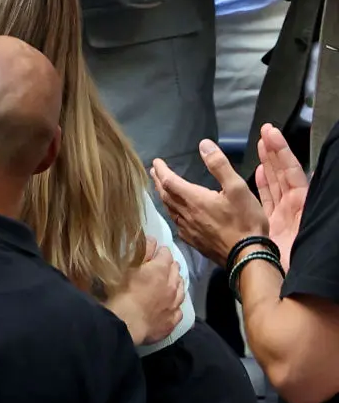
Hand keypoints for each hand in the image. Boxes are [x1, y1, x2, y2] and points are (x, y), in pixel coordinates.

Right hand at [108, 238, 184, 345]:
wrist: (126, 323)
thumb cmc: (122, 291)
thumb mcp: (128, 267)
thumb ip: (143, 252)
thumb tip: (153, 240)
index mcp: (160, 270)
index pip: (166, 255)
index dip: (161, 251)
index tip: (157, 250)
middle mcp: (172, 286)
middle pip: (176, 272)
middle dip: (171, 267)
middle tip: (164, 265)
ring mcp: (174, 305)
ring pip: (181, 291)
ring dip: (177, 284)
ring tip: (172, 282)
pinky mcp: (171, 322)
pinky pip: (178, 311)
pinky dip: (176, 305)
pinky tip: (172, 306)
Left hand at [151, 140, 268, 266]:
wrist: (247, 257)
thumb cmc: (245, 221)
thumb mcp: (237, 188)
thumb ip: (219, 165)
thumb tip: (203, 145)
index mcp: (194, 199)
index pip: (169, 181)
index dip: (161, 170)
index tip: (156, 162)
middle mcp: (186, 214)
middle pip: (166, 195)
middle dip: (159, 182)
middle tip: (154, 172)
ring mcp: (188, 229)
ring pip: (170, 210)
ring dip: (164, 196)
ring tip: (161, 189)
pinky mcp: (193, 241)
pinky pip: (177, 223)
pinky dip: (172, 212)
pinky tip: (176, 214)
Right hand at [254, 124, 307, 269]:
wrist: (283, 284)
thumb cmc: (295, 257)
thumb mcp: (304, 223)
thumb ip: (300, 196)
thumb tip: (287, 176)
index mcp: (302, 204)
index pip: (293, 171)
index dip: (282, 151)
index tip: (271, 133)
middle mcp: (295, 208)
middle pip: (285, 173)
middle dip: (275, 152)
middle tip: (266, 131)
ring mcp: (284, 217)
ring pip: (276, 184)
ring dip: (269, 164)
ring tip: (262, 145)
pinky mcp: (272, 226)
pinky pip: (268, 199)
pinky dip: (263, 184)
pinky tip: (260, 172)